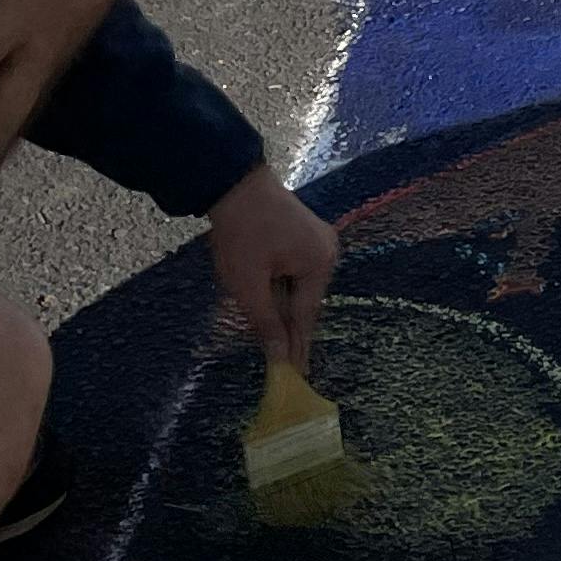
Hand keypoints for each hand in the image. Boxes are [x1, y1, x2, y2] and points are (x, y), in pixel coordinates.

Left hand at [206, 165, 338, 369]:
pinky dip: (280, 288)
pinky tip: (268, 300)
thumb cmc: (241, 234)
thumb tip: (280, 357)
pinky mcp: (304, 234)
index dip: (297, 348)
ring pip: (298, 288)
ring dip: (282, 307)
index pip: (305, 317)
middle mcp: (326, 252)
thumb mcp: (248, 284)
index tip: (296, 378)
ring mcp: (317, 240)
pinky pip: (295, 271)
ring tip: (272, 336)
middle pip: (305, 302)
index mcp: (319, 264)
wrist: (233, 182)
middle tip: (280, 361)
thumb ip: (266, 322)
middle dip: (288, 328)